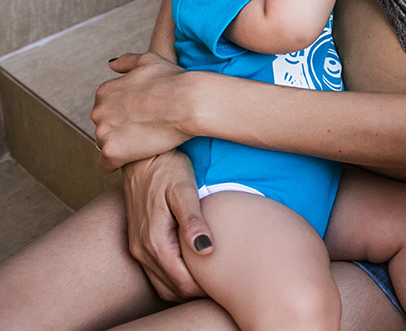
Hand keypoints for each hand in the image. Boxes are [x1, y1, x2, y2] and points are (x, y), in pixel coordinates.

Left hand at [92, 53, 194, 170]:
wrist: (189, 101)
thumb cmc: (175, 80)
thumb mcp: (149, 61)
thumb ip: (127, 62)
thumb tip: (111, 65)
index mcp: (105, 91)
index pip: (106, 108)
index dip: (126, 114)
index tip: (143, 116)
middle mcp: (98, 111)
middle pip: (104, 127)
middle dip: (121, 129)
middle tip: (146, 130)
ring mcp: (103, 132)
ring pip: (106, 145)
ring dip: (122, 146)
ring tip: (145, 143)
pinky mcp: (112, 151)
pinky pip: (108, 164)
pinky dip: (119, 163)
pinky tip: (136, 158)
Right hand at [122, 152, 211, 301]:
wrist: (143, 155)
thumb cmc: (167, 169)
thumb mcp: (183, 191)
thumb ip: (192, 221)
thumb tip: (205, 250)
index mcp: (154, 240)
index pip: (181, 282)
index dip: (204, 287)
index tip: (227, 279)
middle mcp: (141, 249)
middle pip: (172, 289)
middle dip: (196, 289)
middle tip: (224, 279)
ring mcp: (138, 247)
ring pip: (163, 284)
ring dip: (185, 285)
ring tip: (212, 273)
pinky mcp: (139, 241)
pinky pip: (157, 272)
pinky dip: (175, 276)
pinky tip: (195, 263)